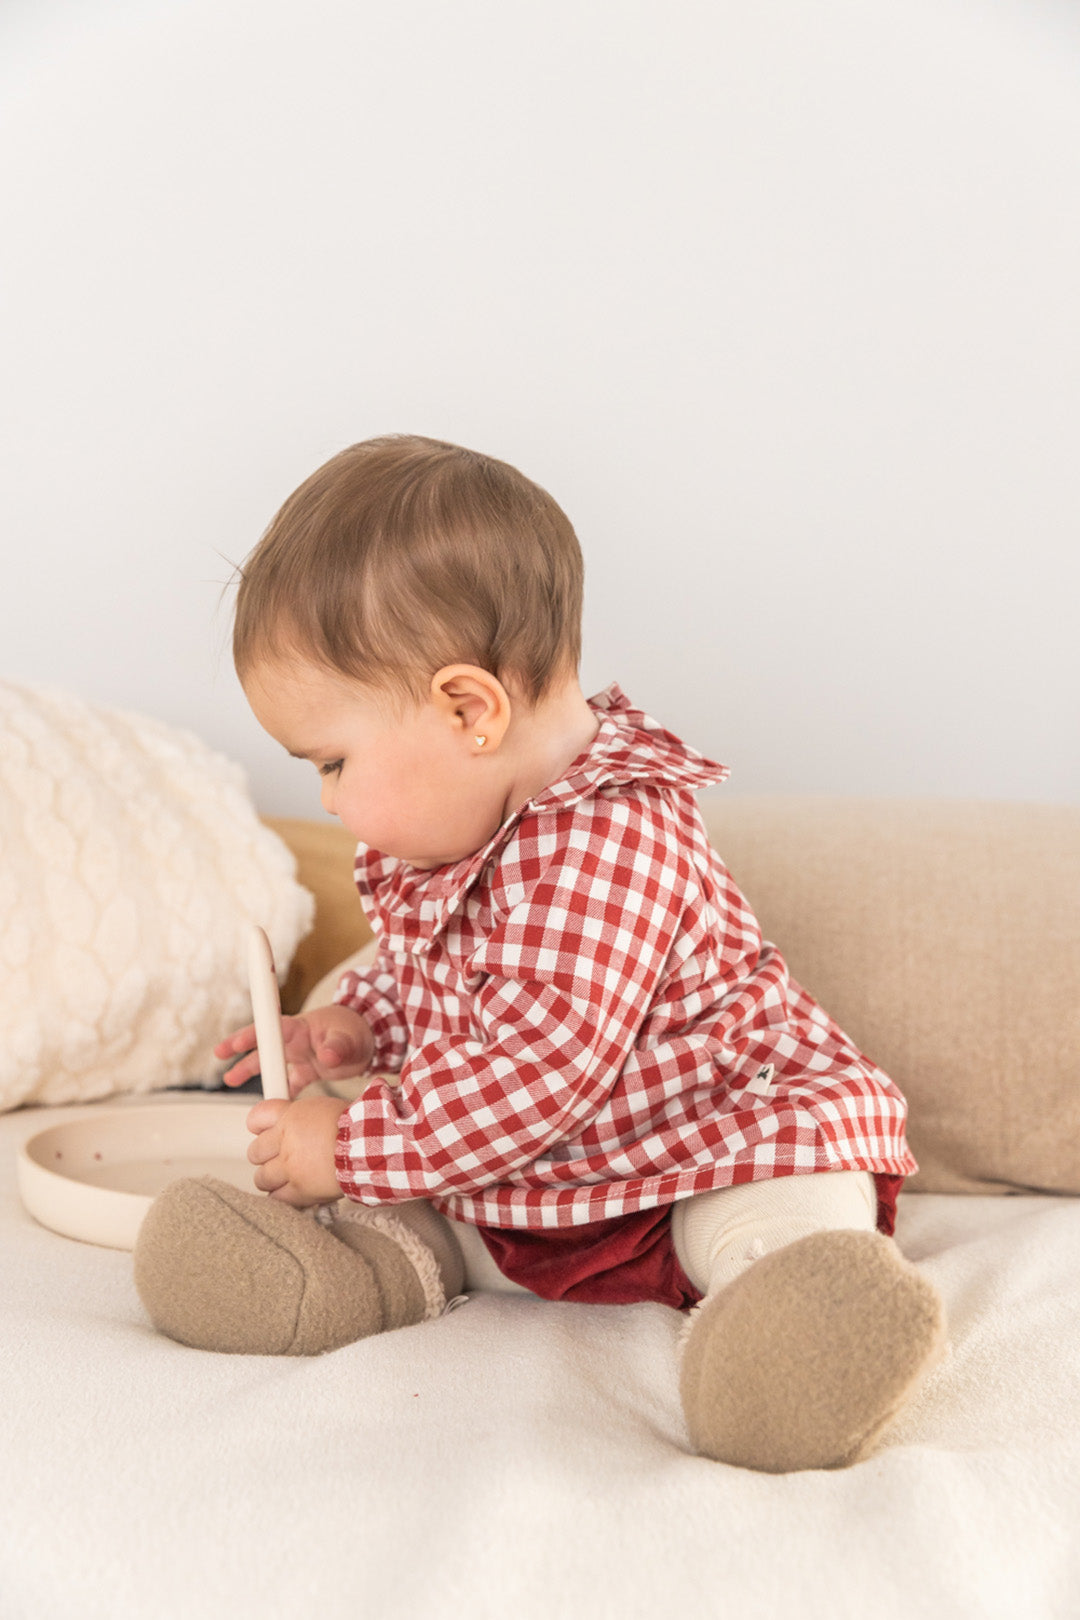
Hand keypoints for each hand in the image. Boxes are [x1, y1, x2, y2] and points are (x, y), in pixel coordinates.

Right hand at [215, 1003, 373, 1094]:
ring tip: (229, 1079)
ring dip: (251, 1071)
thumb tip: (327, 1055)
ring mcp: (300, 1055)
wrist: (372, 1040)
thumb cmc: (356, 1030)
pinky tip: (270, 1107)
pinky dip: (280, 1093)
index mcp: (301, 1027)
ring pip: (271, 1064)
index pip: (271, 1030)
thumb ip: (336, 1047)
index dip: (251, 1035)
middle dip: (240, 1051)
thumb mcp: (348, 1037)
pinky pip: (288, 1082)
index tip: (234, 1043)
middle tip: (220, 1055)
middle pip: (263, 1046)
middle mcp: (296, 1040)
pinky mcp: (308, 1070)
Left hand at [246, 1094, 346, 1205]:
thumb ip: (302, 1119)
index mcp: (292, 1117)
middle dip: (265, 1156)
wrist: (370, 1149)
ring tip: (287, 1177)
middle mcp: (286, 1141)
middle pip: (255, 1151)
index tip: (264, 1132)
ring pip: (262, 1178)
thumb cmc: (356, 1128)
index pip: (256, 1118)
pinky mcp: (298, 1191)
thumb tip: (294, 1123)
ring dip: (271, 1179)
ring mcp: (289, 1168)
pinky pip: (276, 1199)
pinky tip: (293, 1191)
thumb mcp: (324, 1109)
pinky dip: (282, 1197)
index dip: (258, 1127)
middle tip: (278, 1157)